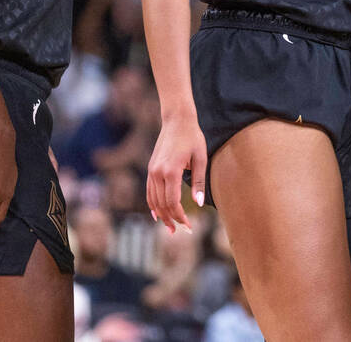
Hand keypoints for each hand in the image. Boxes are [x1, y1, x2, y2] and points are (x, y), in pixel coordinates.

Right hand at [147, 115, 206, 233]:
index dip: (180, 217)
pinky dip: (152, 204)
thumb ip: (199, 182)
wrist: (177, 121)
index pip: (173, 202)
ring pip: (153, 200)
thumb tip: (199, 203)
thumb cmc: (193, 138)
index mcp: (171, 171)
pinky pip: (149, 191)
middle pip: (162, 204)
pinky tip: (157, 213)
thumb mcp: (201, 159)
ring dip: (161, 215)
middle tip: (181, 231)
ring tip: (170, 227)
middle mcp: (158, 173)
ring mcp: (152, 171)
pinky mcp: (150, 168)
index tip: (188, 226)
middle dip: (171, 219)